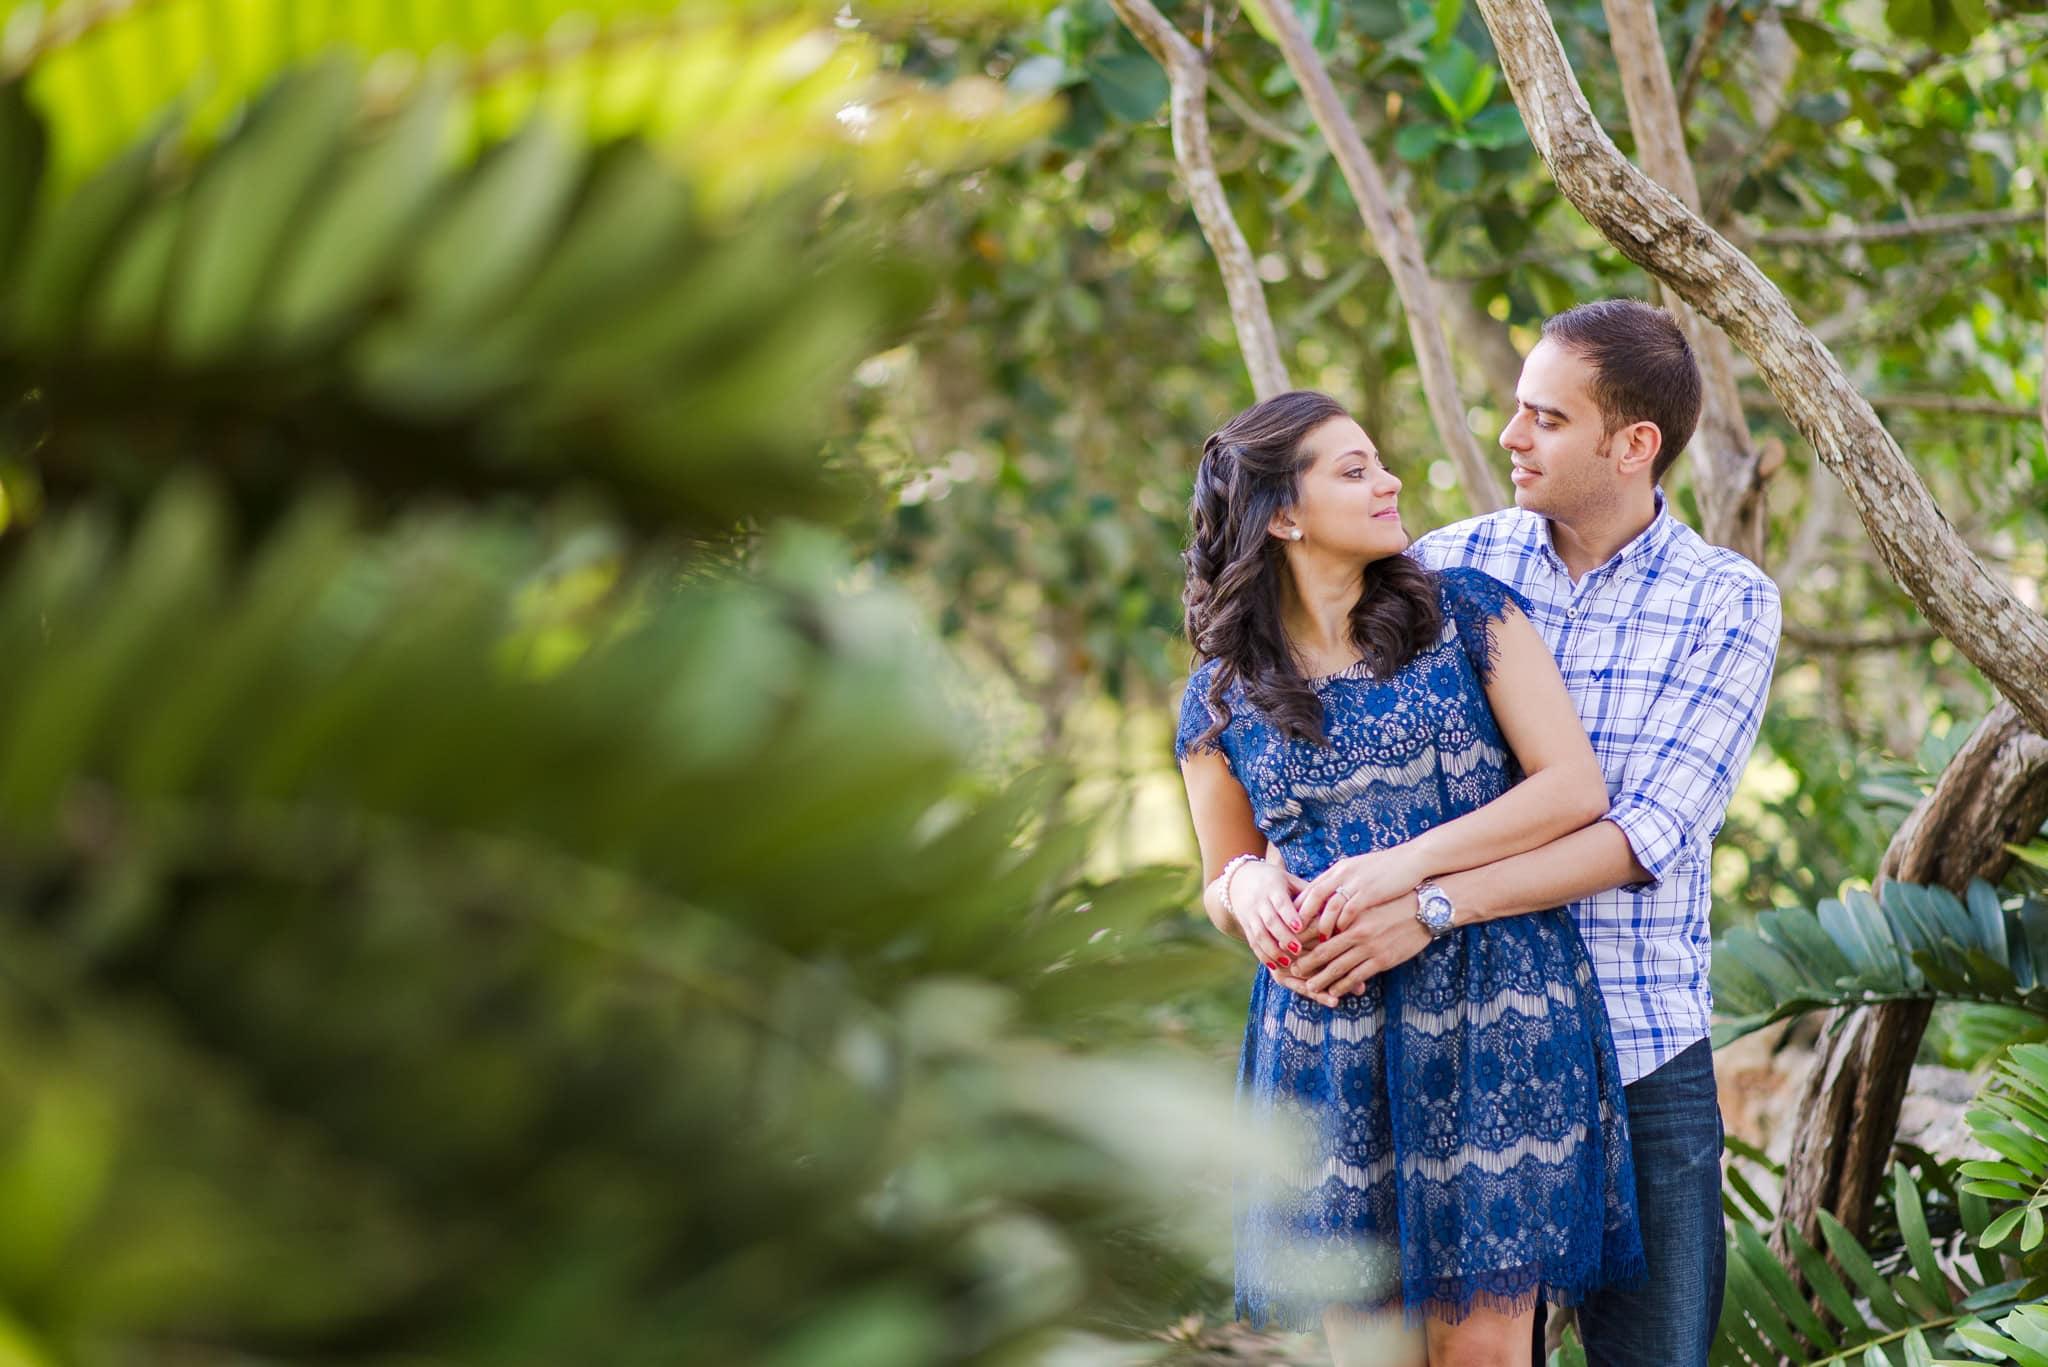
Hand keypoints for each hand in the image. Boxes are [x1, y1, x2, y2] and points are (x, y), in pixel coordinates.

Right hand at [1227, 860, 1310, 970]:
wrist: (1240, 881)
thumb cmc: (1276, 881)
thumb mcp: (1290, 880)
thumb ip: (1308, 892)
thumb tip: (1333, 903)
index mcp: (1273, 888)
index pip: (1280, 902)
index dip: (1289, 915)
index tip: (1299, 927)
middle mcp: (1259, 902)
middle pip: (1269, 921)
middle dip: (1283, 936)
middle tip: (1298, 949)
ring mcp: (1250, 915)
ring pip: (1259, 934)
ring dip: (1272, 950)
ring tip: (1287, 963)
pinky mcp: (1246, 927)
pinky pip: (1253, 943)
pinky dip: (1263, 955)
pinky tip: (1274, 966)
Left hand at [1282, 892, 1430, 1005]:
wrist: (1425, 906)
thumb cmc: (1394, 897)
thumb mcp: (1365, 895)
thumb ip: (1345, 904)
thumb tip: (1324, 910)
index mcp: (1349, 911)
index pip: (1317, 927)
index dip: (1301, 939)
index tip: (1288, 947)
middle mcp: (1355, 929)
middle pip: (1323, 950)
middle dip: (1306, 962)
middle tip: (1292, 970)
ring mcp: (1369, 946)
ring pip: (1337, 967)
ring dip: (1321, 979)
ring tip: (1309, 986)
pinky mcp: (1382, 959)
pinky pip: (1357, 976)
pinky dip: (1343, 985)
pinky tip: (1334, 991)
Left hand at [1295, 846, 1427, 941]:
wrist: (1413, 860)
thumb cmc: (1386, 869)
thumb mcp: (1358, 870)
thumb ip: (1342, 882)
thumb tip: (1327, 897)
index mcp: (1338, 869)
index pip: (1310, 890)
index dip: (1298, 909)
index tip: (1289, 926)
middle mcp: (1342, 874)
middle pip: (1314, 899)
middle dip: (1302, 922)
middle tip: (1294, 942)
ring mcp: (1355, 883)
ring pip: (1329, 909)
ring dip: (1322, 928)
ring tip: (1317, 947)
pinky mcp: (1370, 893)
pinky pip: (1350, 913)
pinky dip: (1342, 926)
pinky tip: (1340, 940)